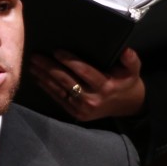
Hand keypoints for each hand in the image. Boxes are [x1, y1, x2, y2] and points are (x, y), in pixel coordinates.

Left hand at [28, 48, 145, 120]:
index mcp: (105, 87)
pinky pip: (59, 99)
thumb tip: (126, 51)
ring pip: (59, 90)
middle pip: (66, 81)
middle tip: (36, 56)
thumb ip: (131, 60)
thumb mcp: (134, 70)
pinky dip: (47, 88)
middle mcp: (92, 99)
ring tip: (32, 65)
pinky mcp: (76, 114)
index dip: (69, 61)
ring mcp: (82, 109)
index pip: (84, 72)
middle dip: (49, 68)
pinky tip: (38, 78)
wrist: (128, 107)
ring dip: (44, 77)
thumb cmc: (127, 83)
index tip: (56, 51)